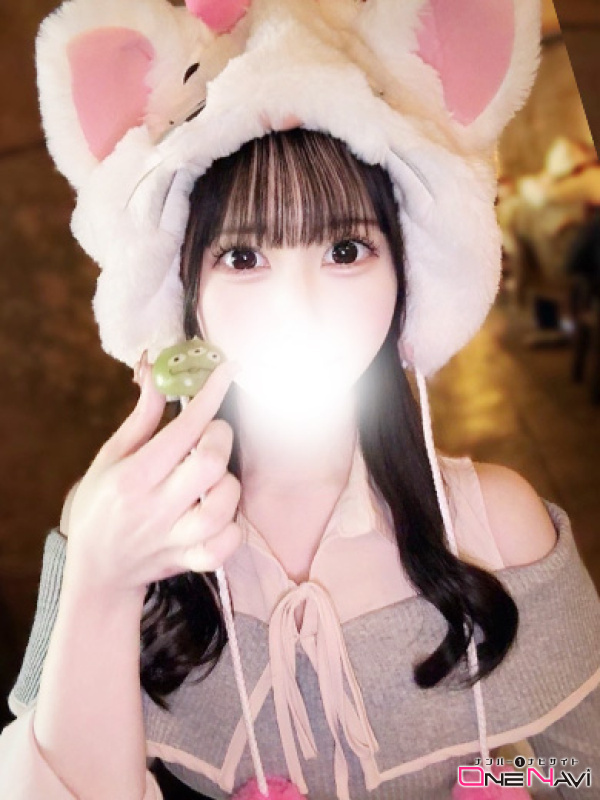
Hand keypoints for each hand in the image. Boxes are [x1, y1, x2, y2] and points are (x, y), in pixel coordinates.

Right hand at [63, 353, 241, 596]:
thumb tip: (158, 372)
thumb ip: (142, 417)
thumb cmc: (103, 504)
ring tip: (213, 479)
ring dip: (228, 484)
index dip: (211, 395)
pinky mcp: (192, 561)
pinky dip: (232, 528)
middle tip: (212, 434)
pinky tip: (220, 515)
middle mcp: (156, 507)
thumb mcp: (111, 456)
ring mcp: (176, 538)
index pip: (183, 429)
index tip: (229, 369)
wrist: (98, 570)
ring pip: (224, 505)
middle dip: (221, 437)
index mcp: (134, 476)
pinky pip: (227, 545)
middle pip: (211, 464)